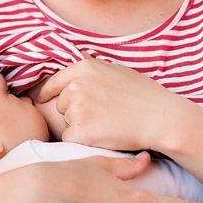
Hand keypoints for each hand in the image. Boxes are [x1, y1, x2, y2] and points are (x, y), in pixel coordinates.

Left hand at [36, 57, 193, 151]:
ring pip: (66, 122)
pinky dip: (83, 141)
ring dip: (79, 126)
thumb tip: (77, 62)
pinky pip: (70, 139)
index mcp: (84, 68)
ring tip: (105, 124)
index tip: (42, 99)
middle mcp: (76, 85)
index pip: (54, 81)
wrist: (160, 118)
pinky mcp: (80, 131)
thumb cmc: (144, 95)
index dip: (48, 92)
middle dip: (73, 111)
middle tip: (100, 115)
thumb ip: (93, 69)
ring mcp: (77, 108)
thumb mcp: (117, 70)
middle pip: (61, 104)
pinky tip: (103, 136)